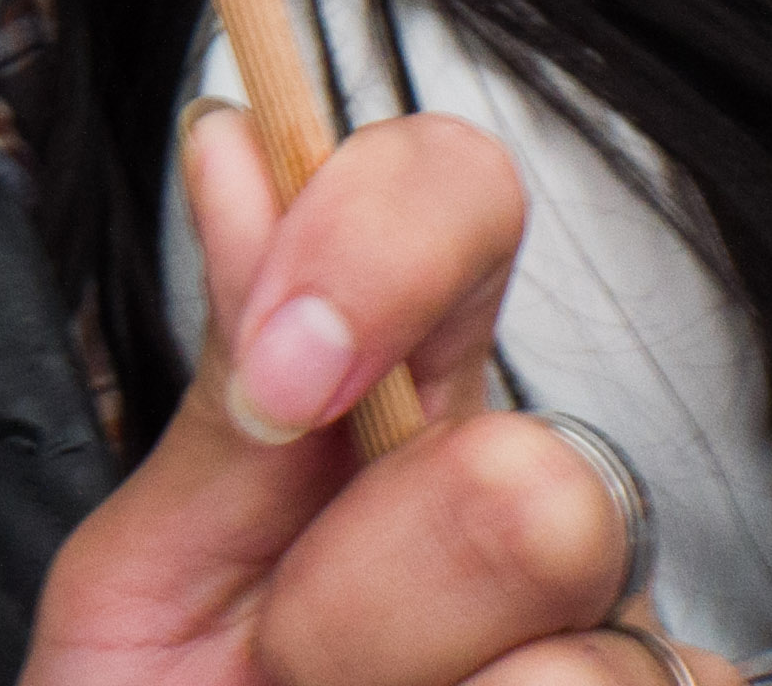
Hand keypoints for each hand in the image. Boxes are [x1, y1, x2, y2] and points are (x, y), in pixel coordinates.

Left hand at [27, 102, 732, 685]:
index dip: (379, 251)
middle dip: (359, 612)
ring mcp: (622, 660)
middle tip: (279, 681)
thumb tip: (241, 140)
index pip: (456, 197)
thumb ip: (221, 388)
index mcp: (385, 416)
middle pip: (540, 478)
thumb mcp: (149, 579)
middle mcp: (533, 514)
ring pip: (581, 670)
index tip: (284, 389)